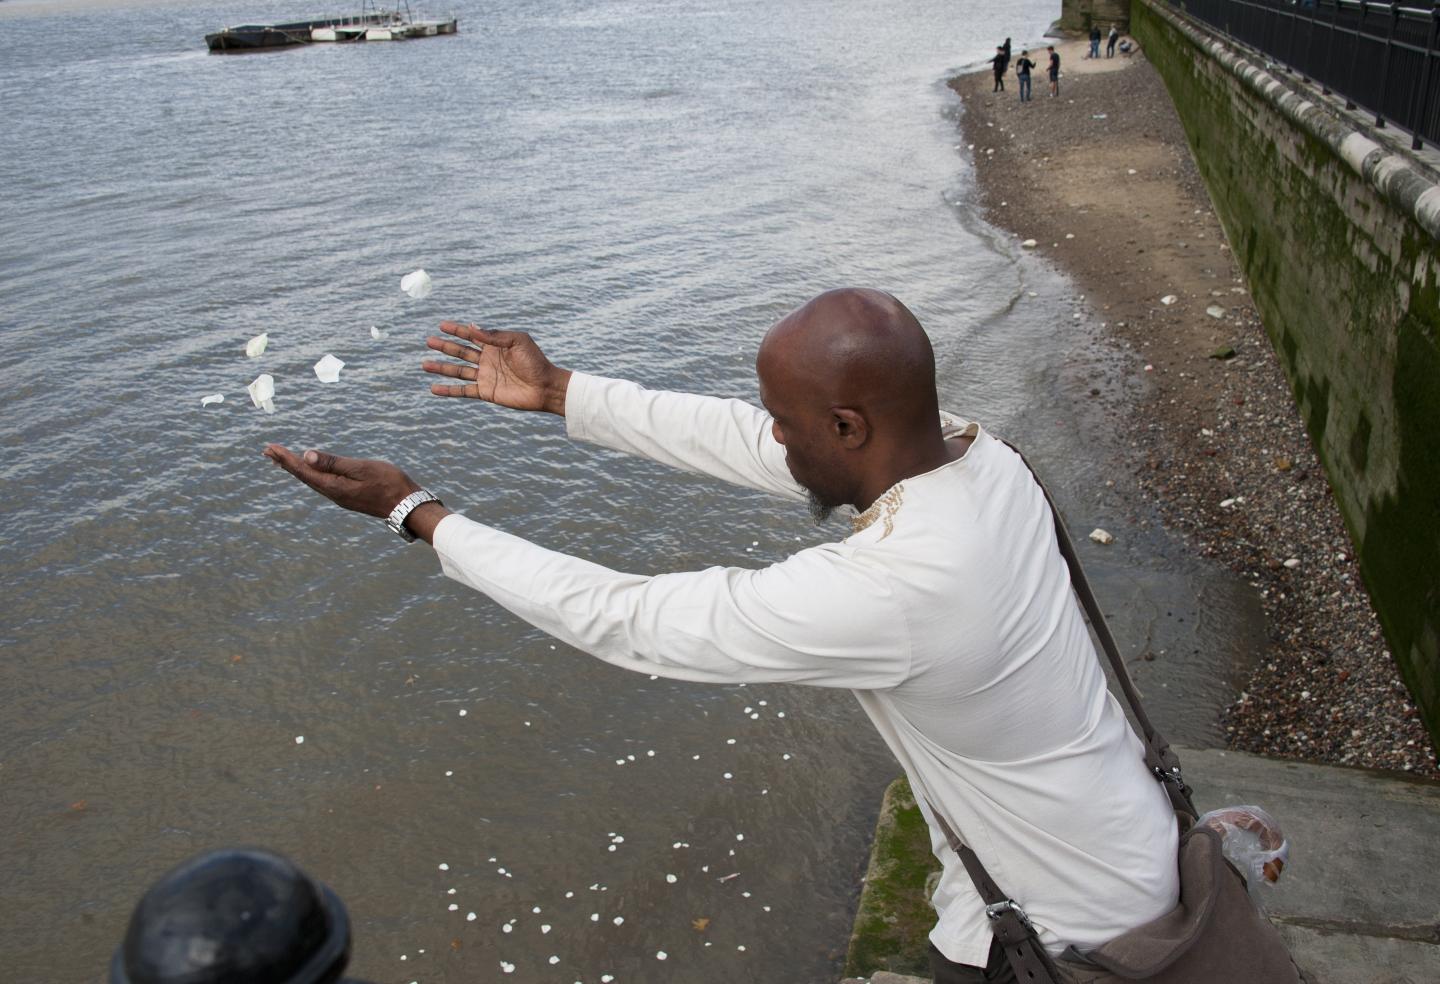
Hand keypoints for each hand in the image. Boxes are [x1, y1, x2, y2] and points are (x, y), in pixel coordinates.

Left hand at [263, 445, 420, 518]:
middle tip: (268, 451)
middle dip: (285, 463)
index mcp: (334, 487)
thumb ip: (334, 462)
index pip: (304, 470)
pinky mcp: (348, 496)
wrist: (407, 506)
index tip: (271, 448)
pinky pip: (322, 483)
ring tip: (281, 460)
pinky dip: (310, 473)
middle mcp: (333, 494)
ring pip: (312, 480)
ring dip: (296, 468)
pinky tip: (310, 471)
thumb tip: (306, 456)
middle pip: (304, 476)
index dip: (286, 459)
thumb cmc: (389, 483)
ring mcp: (341, 496)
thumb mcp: (362, 468)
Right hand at [423, 322, 571, 414]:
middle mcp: (487, 360)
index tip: (441, 325)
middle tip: (428, 341)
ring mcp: (485, 376)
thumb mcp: (518, 341)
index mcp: (495, 345)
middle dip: (444, 347)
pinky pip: (463, 390)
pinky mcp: (486, 392)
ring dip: (442, 368)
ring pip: (458, 370)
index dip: (456, 330)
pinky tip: (434, 388)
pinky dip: (448, 390)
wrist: (545, 387)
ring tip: (424, 364)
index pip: (471, 335)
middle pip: (461, 352)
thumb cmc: (535, 362)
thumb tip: (472, 326)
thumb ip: (494, 336)